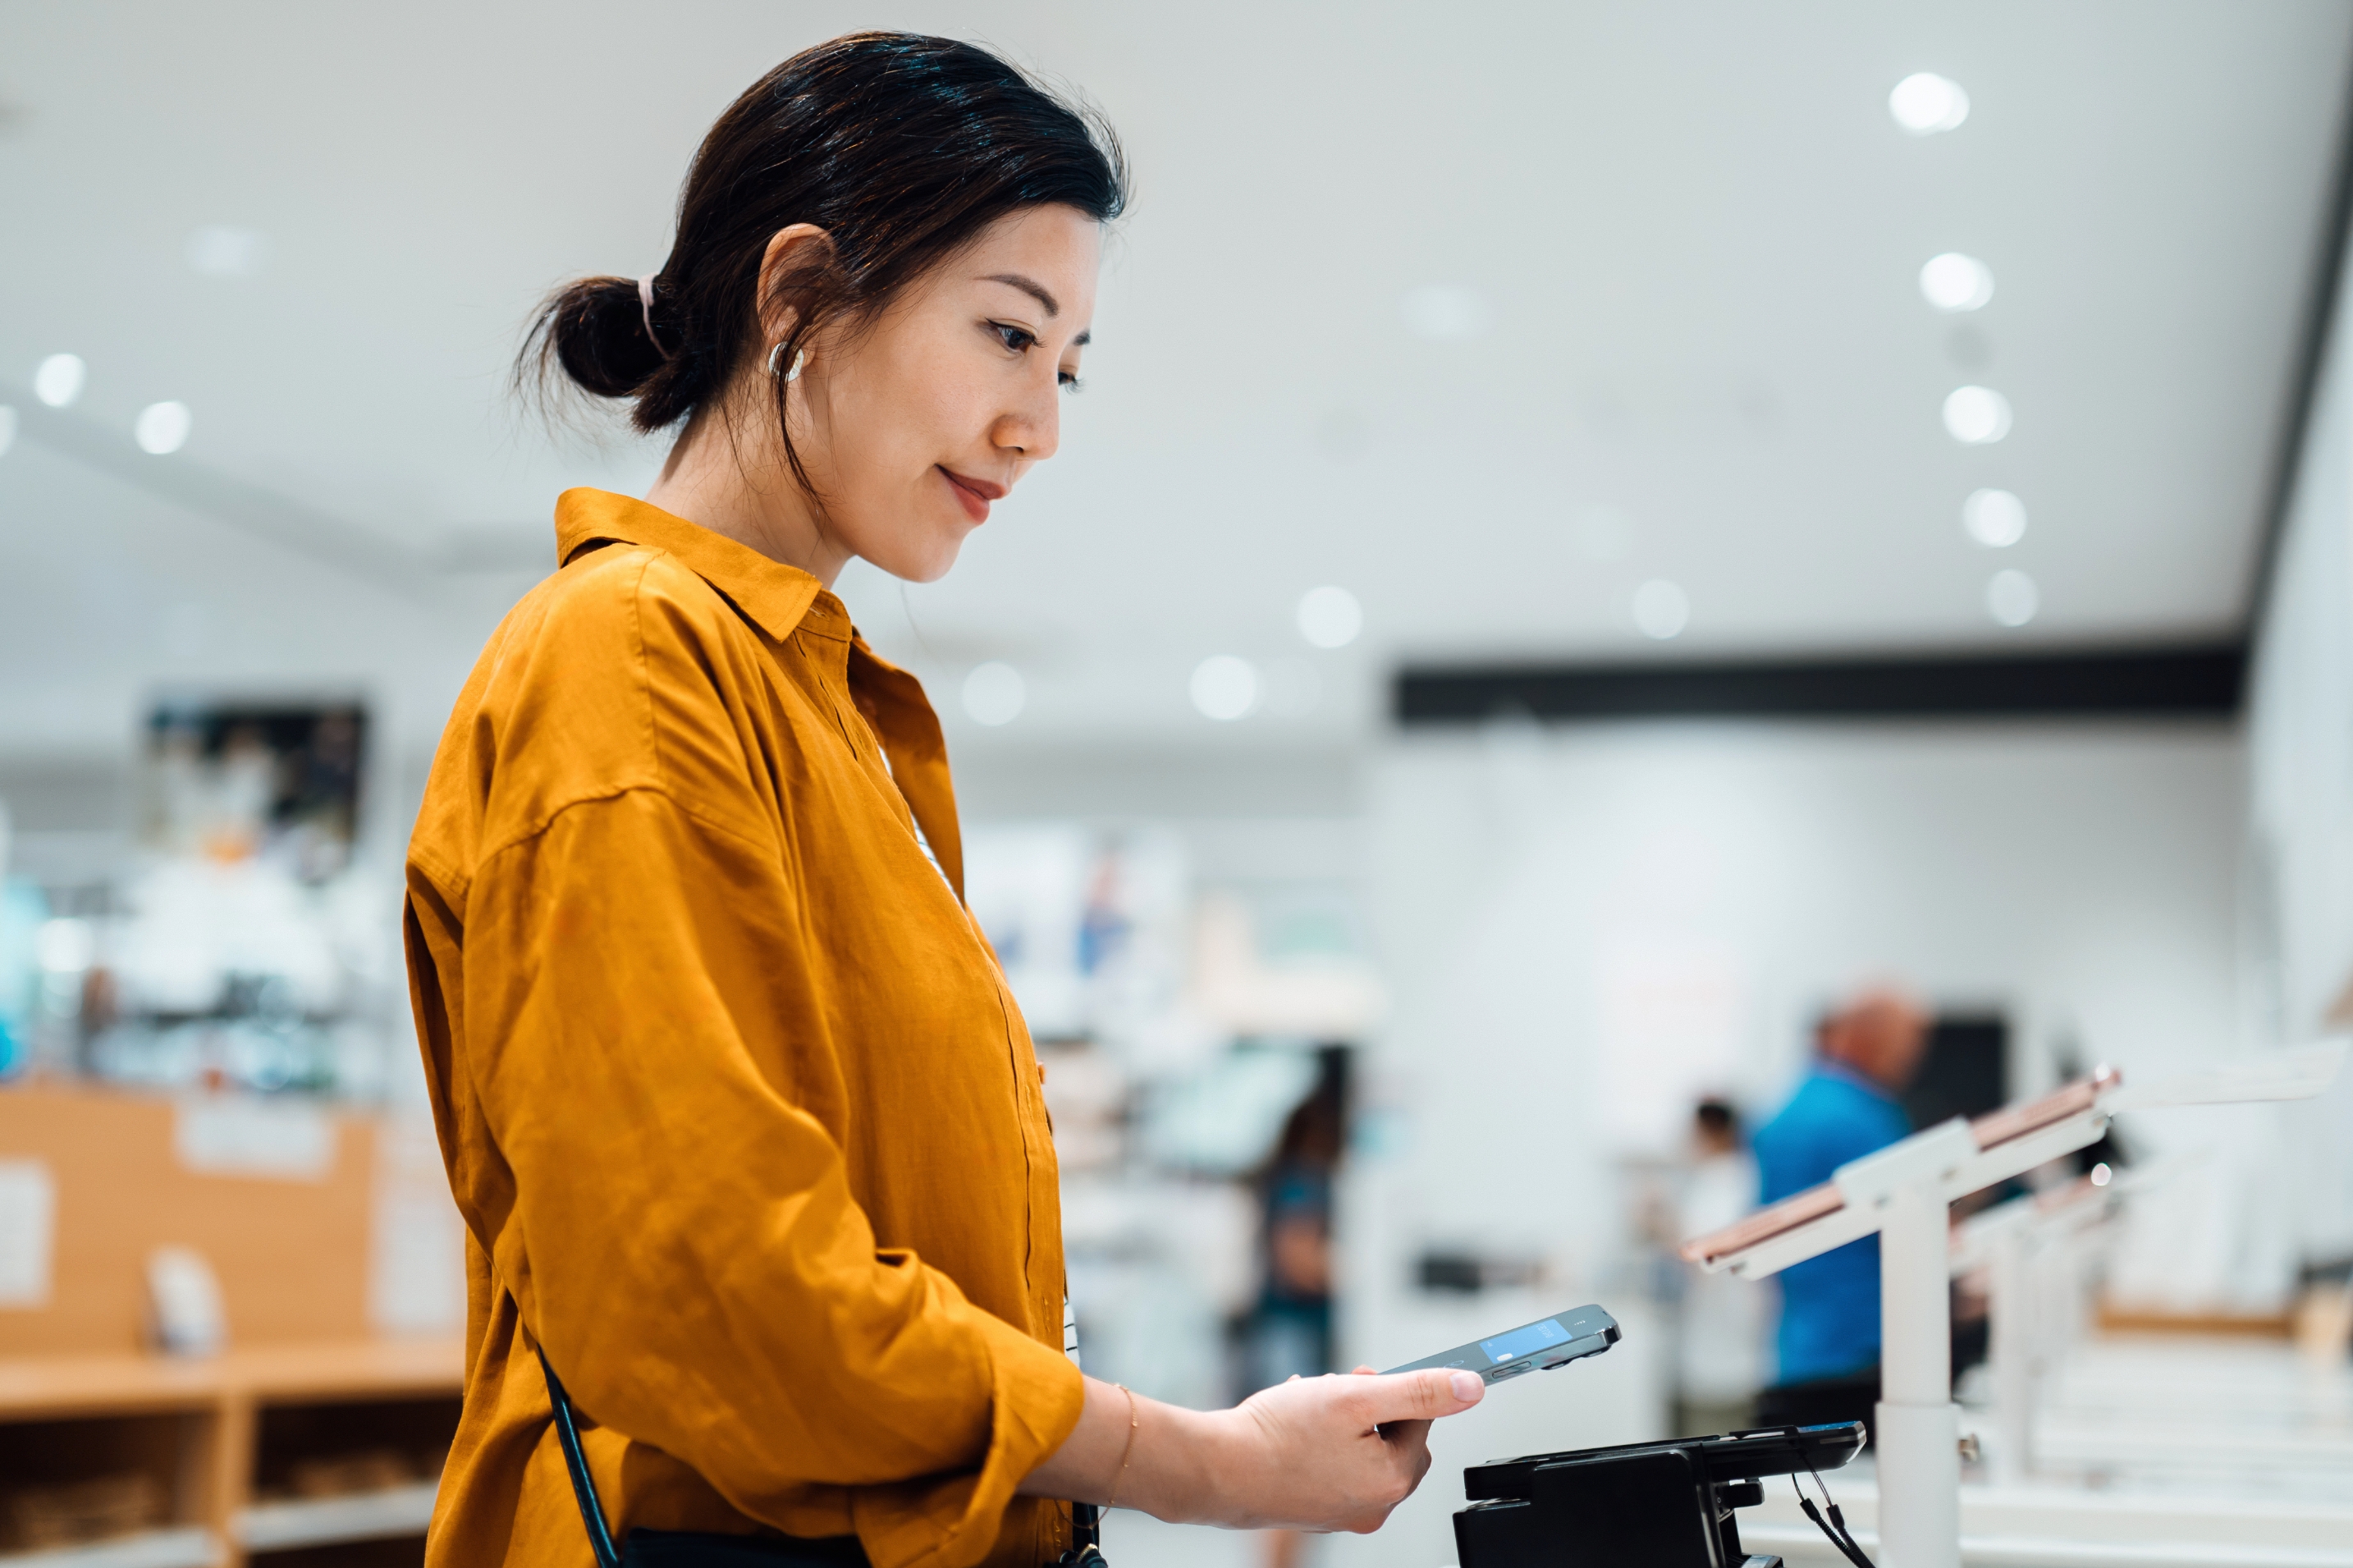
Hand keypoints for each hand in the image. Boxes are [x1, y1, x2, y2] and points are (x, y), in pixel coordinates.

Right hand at [1020, 1367, 1484, 1533]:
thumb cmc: (1277, 1434)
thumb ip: (1418, 1389)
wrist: (1216, 1469)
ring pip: (1365, 1449)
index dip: (1394, 1388)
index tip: (1365, 1377)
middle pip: (1395, 1437)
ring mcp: (1345, 1512)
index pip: (1422, 1419)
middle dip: (1371, 1407)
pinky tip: (1297, 1425)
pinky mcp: (1318, 1509)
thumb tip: (1472, 1387)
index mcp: (1392, 1481)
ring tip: (1310, 1404)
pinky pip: (1338, 1465)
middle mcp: (1374, 1506)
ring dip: (1346, 1420)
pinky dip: (1325, 1442)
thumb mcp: (1354, 1396)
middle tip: (1336, 1390)